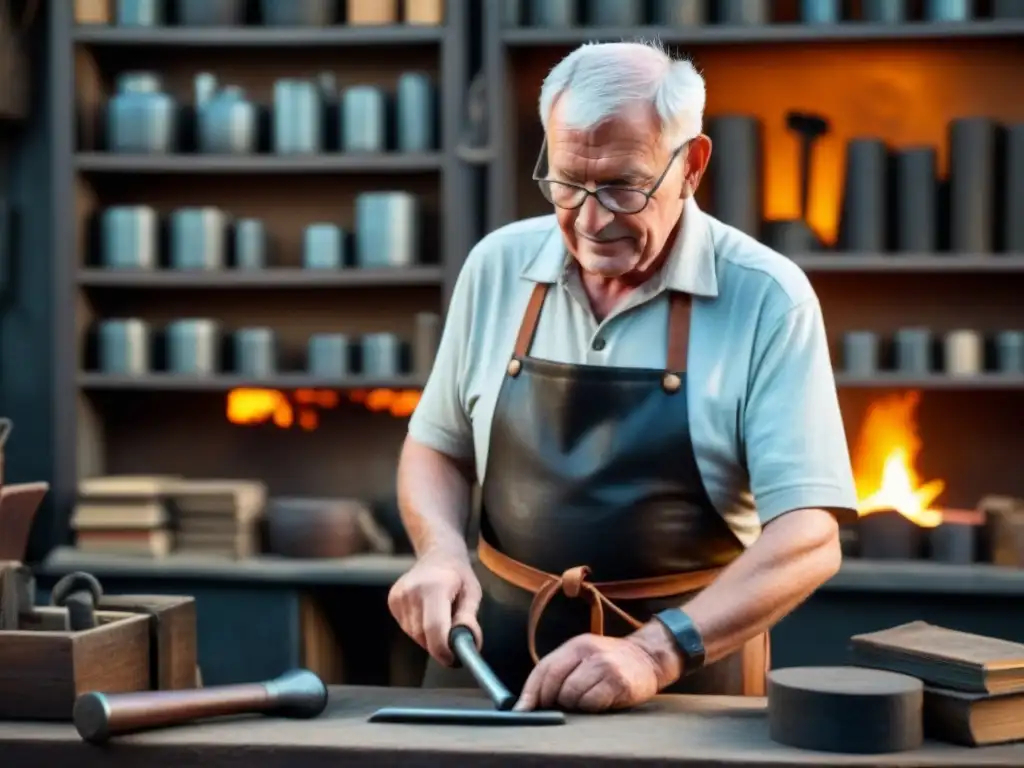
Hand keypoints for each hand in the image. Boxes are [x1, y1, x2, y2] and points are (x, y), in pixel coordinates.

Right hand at [387, 548, 482, 665]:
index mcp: (435, 586)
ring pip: (414, 634)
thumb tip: (468, 642)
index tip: (453, 658)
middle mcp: (412, 590)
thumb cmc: (458, 575)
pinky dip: (419, 628)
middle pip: (423, 635)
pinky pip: (407, 628)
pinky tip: (428, 613)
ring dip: (429, 636)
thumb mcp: (472, 593)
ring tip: (441, 617)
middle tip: (453, 637)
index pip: (434, 628)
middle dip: (439, 643)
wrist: (438, 554)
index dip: (443, 649)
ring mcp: (399, 595)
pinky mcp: (392, 600)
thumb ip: (469, 618)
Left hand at [514, 628, 677, 712]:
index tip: (522, 710)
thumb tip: (530, 701)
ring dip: (573, 705)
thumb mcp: (583, 656)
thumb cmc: (608, 662)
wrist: (646, 658)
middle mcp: (588, 652)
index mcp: (575, 645)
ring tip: (584, 701)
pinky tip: (599, 702)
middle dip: (550, 700)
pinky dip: (590, 708)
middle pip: (554, 682)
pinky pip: (591, 703)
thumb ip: (559, 671)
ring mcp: (604, 666)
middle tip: (557, 707)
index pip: (544, 668)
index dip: (530, 692)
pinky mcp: (618, 682)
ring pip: (571, 695)